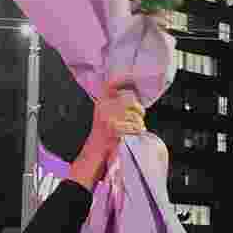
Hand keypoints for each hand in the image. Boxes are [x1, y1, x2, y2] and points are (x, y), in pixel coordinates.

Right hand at [69, 74, 144, 190]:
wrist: (91, 155)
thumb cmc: (102, 137)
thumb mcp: (105, 117)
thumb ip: (115, 106)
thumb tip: (134, 97)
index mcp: (100, 103)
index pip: (112, 84)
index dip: (124, 79)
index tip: (134, 77)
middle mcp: (102, 108)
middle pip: (129, 100)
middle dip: (138, 108)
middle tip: (140, 114)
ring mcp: (107, 118)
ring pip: (133, 115)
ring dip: (140, 123)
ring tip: (138, 128)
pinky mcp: (112, 129)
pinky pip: (132, 127)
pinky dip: (137, 131)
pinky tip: (136, 133)